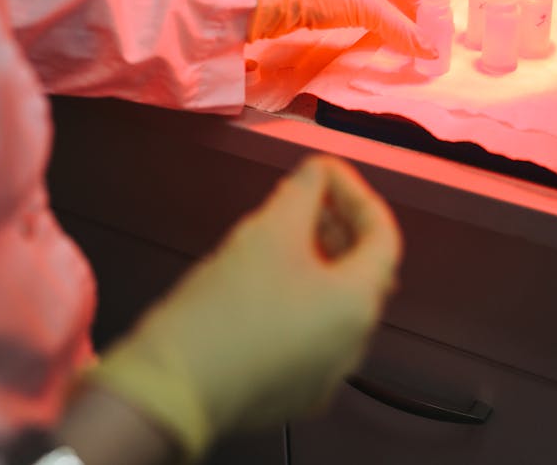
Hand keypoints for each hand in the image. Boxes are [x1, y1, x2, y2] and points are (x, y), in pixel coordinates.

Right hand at [86, 155, 401, 460]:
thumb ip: (302, 191)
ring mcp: (324, 370)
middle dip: (337, 223)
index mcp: (358, 304)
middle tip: (306, 195)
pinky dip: (300, 293)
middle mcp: (352, 343)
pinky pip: (311, 329)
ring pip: (334, 299)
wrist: (173, 383)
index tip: (326, 171)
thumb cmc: (224, 313)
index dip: (354, 192)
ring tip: (281, 228)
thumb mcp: (268, 230)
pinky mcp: (292, 385)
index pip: (382, 234)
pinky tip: (266, 273)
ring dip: (318, 256)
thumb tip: (315, 173)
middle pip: (362, 267)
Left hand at [248, 0, 434, 56]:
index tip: (437, 23)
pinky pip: (361, 11)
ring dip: (392, 20)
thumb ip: (401, 30)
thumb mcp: (369, 10)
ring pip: (376, 2)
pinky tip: (382, 37)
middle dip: (409, 14)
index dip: (424, 2)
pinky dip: (375, 23)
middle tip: (425, 36)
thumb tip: (431, 52)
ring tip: (408, 40)